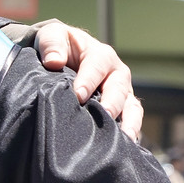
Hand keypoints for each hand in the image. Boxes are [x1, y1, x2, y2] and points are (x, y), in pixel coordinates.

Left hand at [33, 23, 140, 142]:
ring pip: (131, 106)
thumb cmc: (60, 45)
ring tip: (124, 138)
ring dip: (129, 121)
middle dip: (111, 103)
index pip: (97, 67)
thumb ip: (51, 44)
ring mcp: (122, 92)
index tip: (78, 96)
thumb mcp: (52, 35)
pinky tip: (125, 146)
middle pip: (118, 89)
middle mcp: (116, 73)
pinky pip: (132, 119)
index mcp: (100, 55)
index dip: (88, 81)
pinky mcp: (123, 108)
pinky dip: (131, 131)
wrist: (66, 56)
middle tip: (102, 115)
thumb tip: (53, 61)